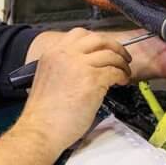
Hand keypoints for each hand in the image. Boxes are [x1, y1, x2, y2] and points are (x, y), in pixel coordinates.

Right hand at [15, 28, 131, 154]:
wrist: (41, 129)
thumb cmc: (44, 113)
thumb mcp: (49, 78)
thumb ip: (65, 66)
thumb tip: (86, 66)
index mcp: (52, 53)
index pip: (80, 34)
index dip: (97, 41)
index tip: (104, 48)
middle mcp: (65, 54)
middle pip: (98, 39)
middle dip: (114, 46)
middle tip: (122, 55)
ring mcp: (79, 66)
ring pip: (109, 55)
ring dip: (121, 63)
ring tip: (124, 72)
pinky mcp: (92, 80)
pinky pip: (114, 71)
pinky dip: (122, 76)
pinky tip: (121, 81)